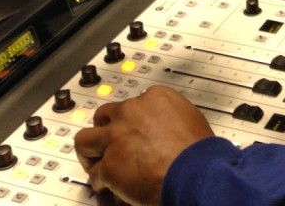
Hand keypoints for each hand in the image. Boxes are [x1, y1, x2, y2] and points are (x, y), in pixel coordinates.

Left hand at [74, 85, 213, 205]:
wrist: (195, 172)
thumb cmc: (199, 150)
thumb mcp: (191, 118)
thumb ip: (171, 116)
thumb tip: (167, 127)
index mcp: (155, 97)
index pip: (132, 102)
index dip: (129, 118)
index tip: (129, 127)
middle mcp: (132, 112)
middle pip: (104, 115)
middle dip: (105, 129)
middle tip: (108, 141)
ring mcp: (117, 137)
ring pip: (85, 139)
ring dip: (90, 152)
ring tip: (93, 161)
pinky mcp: (109, 164)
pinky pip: (95, 173)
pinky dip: (100, 181)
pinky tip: (106, 186)